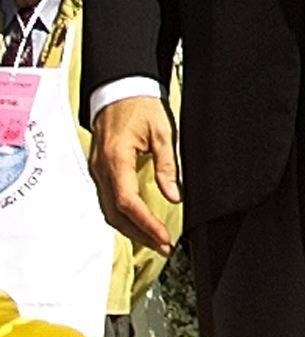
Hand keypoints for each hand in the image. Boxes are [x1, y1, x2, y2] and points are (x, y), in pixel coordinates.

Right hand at [90, 96, 179, 255]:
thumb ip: (167, 166)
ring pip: (109, 210)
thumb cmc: (140, 106)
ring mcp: (97, 171)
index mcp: (115, 159)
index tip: (164, 237)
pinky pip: (107, 199)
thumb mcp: (163, 132)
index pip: (128, 203)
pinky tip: (137, 221)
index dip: (146, 224)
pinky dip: (122, 215)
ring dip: (130, 228)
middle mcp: (101, 169)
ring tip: (154, 239)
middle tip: (162, 246)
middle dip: (139, 234)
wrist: (119, 90)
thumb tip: (174, 195)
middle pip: (115, 213)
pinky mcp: (99, 170)